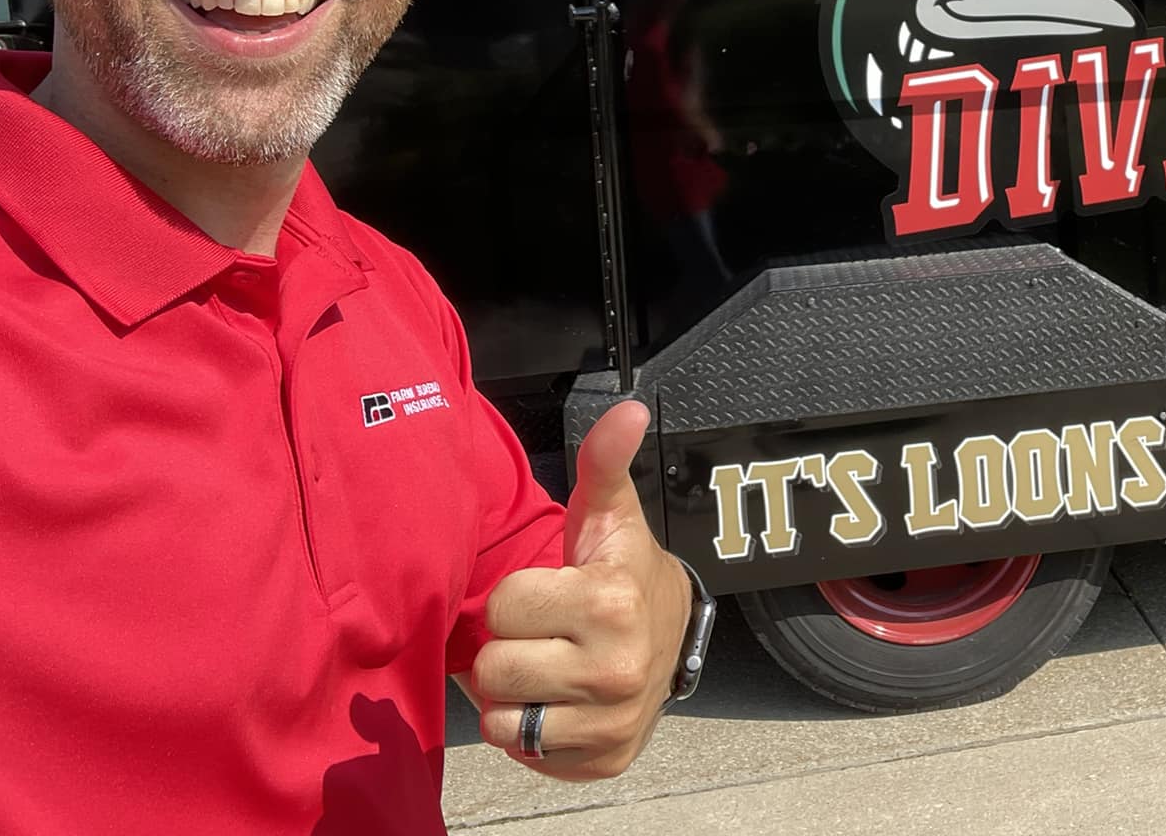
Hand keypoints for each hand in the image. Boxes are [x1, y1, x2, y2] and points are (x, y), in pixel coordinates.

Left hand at [470, 401, 691, 779]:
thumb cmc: (622, 573)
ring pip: (503, 718)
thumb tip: (626, 408)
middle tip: (547, 633)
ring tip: (549, 668)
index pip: (503, 606)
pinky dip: (531, 732)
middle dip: (511, 647)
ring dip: (515, 695)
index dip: (518, 597)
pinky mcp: (604, 758)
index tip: (552, 591)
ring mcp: (612, 721)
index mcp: (611, 601)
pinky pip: (523, 754)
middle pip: (495, 667)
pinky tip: (559, 702)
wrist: (670, 638)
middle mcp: (616, 668)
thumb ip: (604, 462)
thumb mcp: (610, 516)